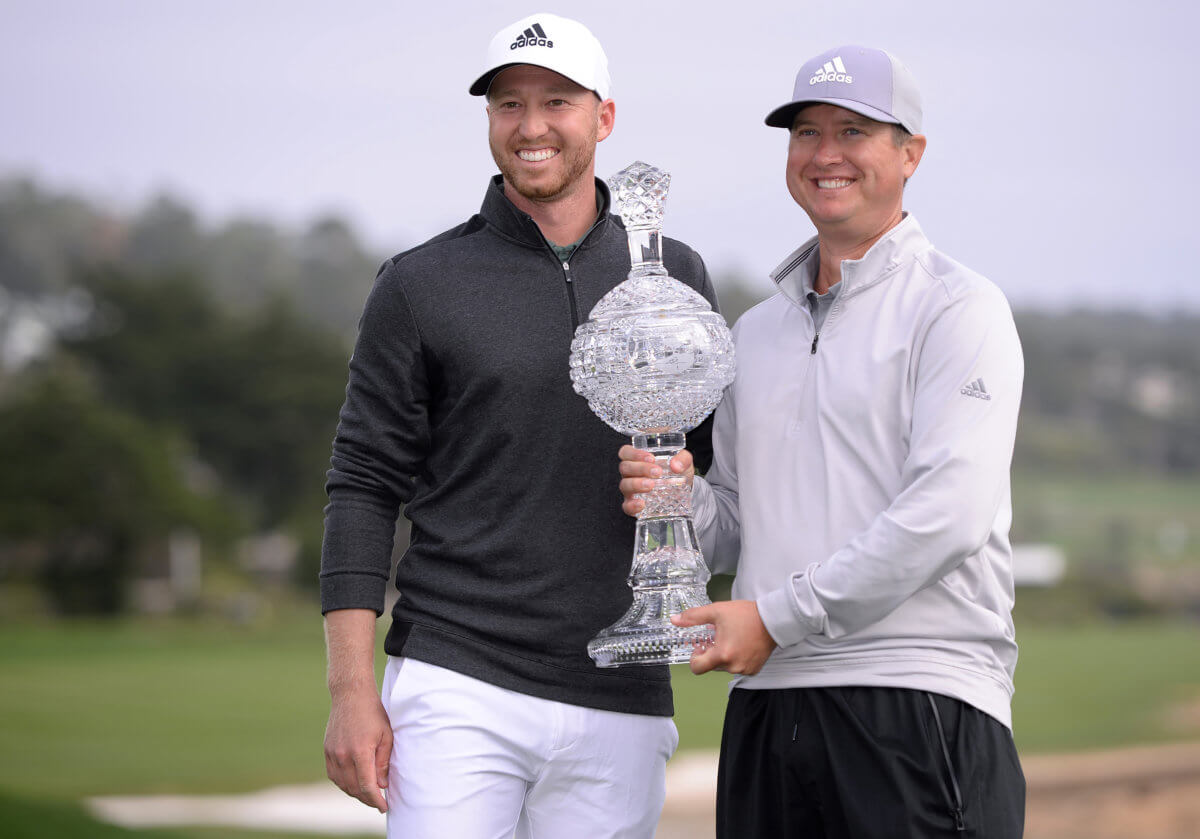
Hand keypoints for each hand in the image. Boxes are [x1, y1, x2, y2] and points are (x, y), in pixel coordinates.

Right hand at [324, 682, 392, 812]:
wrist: (351, 695)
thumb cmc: (373, 713)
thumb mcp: (386, 735)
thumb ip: (383, 762)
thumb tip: (382, 785)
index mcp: (360, 751)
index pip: (367, 786)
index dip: (376, 800)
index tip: (384, 807)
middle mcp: (343, 755)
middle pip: (354, 789)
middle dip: (367, 799)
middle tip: (379, 801)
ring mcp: (332, 753)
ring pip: (342, 784)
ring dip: (355, 793)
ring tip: (368, 794)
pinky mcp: (327, 750)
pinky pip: (333, 775)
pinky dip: (343, 783)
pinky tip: (353, 783)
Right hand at [617, 444, 693, 516]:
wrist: (684, 493)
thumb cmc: (678, 473)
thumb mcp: (684, 462)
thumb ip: (683, 459)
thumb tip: (676, 465)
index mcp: (638, 459)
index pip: (626, 452)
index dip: (634, 453)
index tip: (651, 458)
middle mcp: (631, 474)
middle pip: (625, 467)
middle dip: (640, 468)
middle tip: (657, 472)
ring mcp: (630, 490)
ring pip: (624, 485)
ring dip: (636, 484)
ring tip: (651, 486)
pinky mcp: (633, 505)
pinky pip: (626, 506)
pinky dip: (632, 505)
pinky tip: (642, 504)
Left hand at [672, 600, 775, 675]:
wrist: (773, 619)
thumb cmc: (746, 615)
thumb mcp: (716, 611)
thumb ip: (694, 617)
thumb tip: (674, 620)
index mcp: (722, 654)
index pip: (697, 668)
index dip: (695, 658)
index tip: (701, 646)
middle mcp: (733, 666)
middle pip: (711, 666)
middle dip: (712, 652)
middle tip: (718, 636)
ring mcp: (745, 669)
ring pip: (725, 666)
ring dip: (724, 655)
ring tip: (732, 638)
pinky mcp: (754, 669)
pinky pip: (738, 667)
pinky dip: (737, 658)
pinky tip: (742, 644)